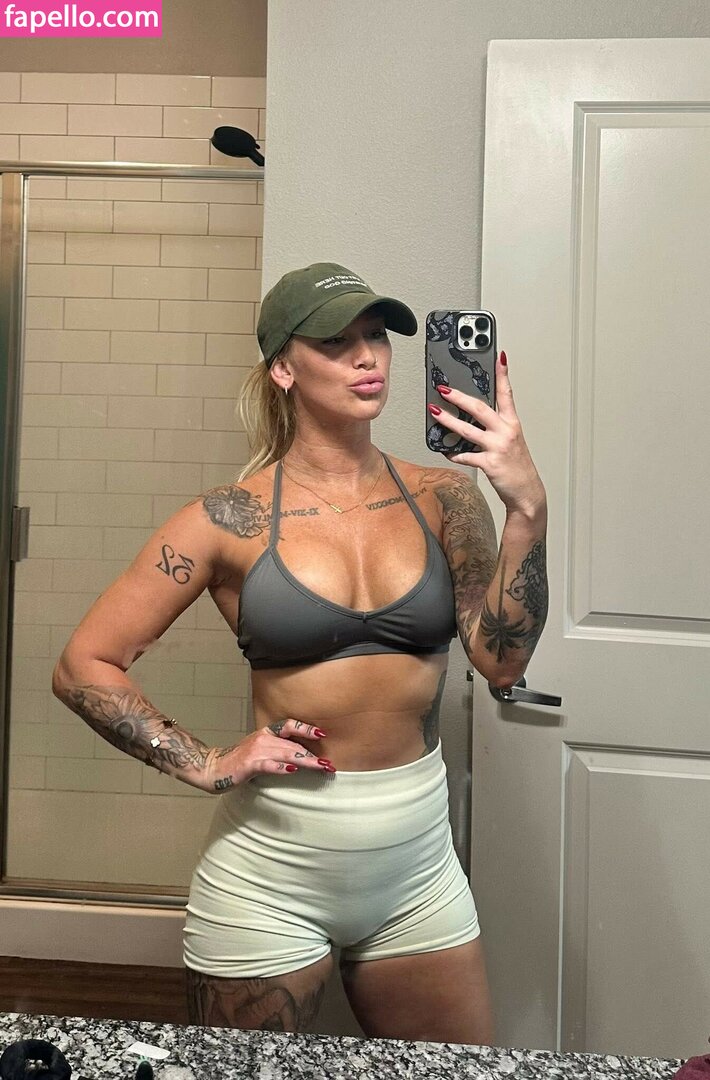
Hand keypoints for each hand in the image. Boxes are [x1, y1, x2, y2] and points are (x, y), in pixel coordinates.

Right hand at [205, 718, 334, 791]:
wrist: (213, 768)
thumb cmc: (239, 761)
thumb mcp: (260, 750)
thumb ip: (277, 749)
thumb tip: (301, 755)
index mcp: (266, 734)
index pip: (289, 726)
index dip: (306, 729)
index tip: (322, 734)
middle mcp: (263, 739)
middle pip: (293, 745)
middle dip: (313, 755)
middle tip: (329, 764)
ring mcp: (256, 751)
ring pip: (285, 754)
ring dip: (305, 761)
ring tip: (319, 766)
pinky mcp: (249, 764)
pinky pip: (268, 764)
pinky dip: (281, 767)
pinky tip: (292, 769)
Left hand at [428, 351, 545, 514]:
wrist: (526, 492)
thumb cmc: (517, 466)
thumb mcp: (512, 441)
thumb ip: (495, 427)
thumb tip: (473, 417)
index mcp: (512, 423)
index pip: (507, 394)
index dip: (503, 375)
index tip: (499, 358)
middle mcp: (506, 432)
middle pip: (480, 408)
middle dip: (459, 397)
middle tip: (444, 389)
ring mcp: (498, 447)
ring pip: (467, 430)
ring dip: (448, 421)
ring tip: (435, 412)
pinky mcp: (489, 463)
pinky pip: (465, 456)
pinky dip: (453, 454)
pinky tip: (445, 451)